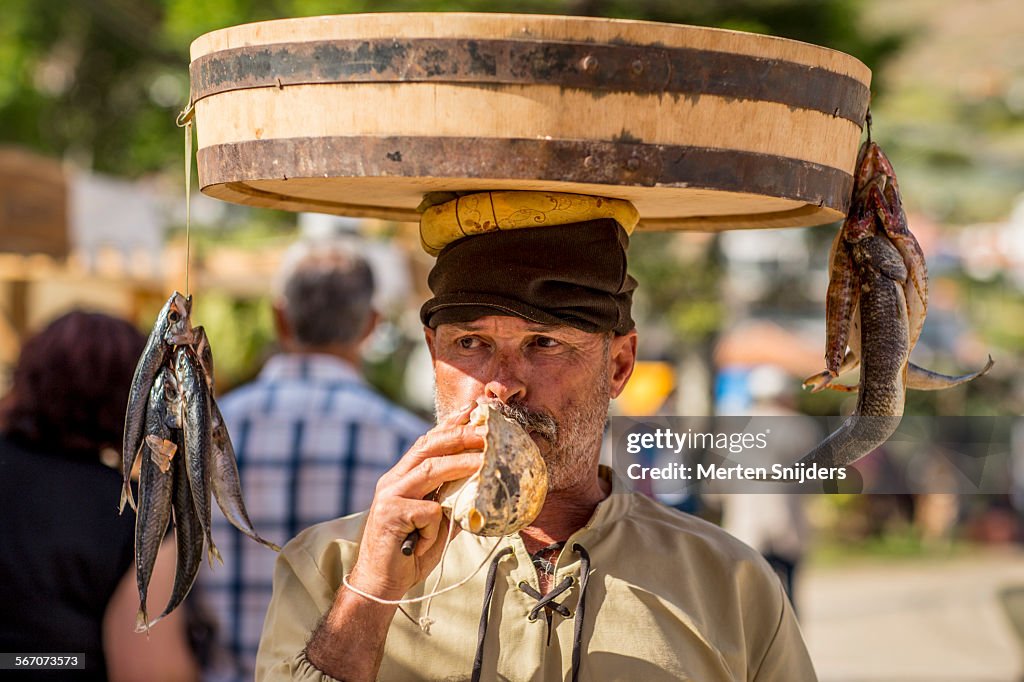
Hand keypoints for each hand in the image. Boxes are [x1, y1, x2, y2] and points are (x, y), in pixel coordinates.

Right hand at [346, 402, 483, 599]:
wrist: (381, 584)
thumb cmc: (410, 554)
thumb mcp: (437, 524)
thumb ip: (452, 503)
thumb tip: (481, 489)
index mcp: (403, 478)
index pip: (428, 443)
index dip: (450, 425)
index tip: (473, 411)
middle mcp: (394, 480)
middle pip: (429, 447)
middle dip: (459, 435)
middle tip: (486, 430)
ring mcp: (390, 495)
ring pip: (430, 469)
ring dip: (460, 464)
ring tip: (484, 461)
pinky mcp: (389, 514)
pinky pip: (427, 510)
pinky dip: (435, 525)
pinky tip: (426, 541)